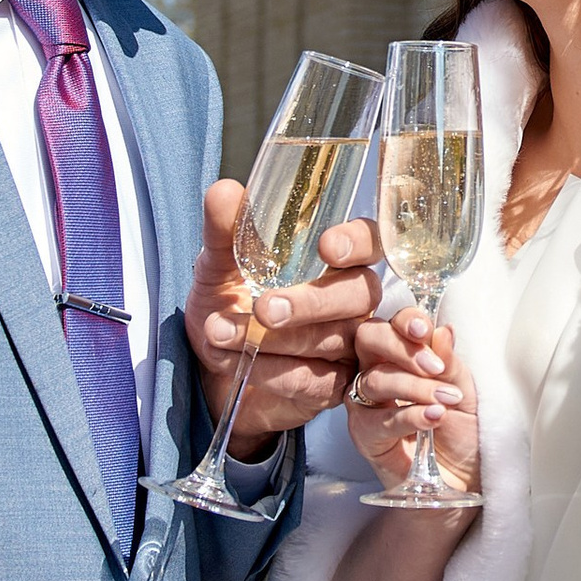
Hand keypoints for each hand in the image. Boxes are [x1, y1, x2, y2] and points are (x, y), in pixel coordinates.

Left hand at [189, 190, 380, 445]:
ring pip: (331, 341)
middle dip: (312, 302)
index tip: (327, 247)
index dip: (357, 243)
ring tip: (218, 332)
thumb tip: (224, 192)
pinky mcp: (333, 388)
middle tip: (264, 308)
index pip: (370, 242)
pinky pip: (314, 381)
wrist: (210, 369)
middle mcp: (352, 303)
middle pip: (359, 295)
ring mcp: (348, 347)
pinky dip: (270, 371)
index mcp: (336, 262)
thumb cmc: (228, 304)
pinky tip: (232, 361)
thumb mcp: (218, 267)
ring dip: (273, 340)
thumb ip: (224, 233)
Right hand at [346, 307, 480, 500]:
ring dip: (414, 387)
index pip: (392, 323)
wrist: (464, 478)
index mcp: (401, 353)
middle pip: (368, 339)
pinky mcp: (364, 436)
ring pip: (375, 380)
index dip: (406, 321)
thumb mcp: (464, 391)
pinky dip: (409, 416)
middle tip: (433, 366)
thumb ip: (449, 363)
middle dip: (400, 347)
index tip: (425, 331)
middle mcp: (377, 371)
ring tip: (446, 399)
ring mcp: (366, 404)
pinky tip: (433, 417)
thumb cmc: (462, 430)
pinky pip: (378, 421)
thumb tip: (442, 330)